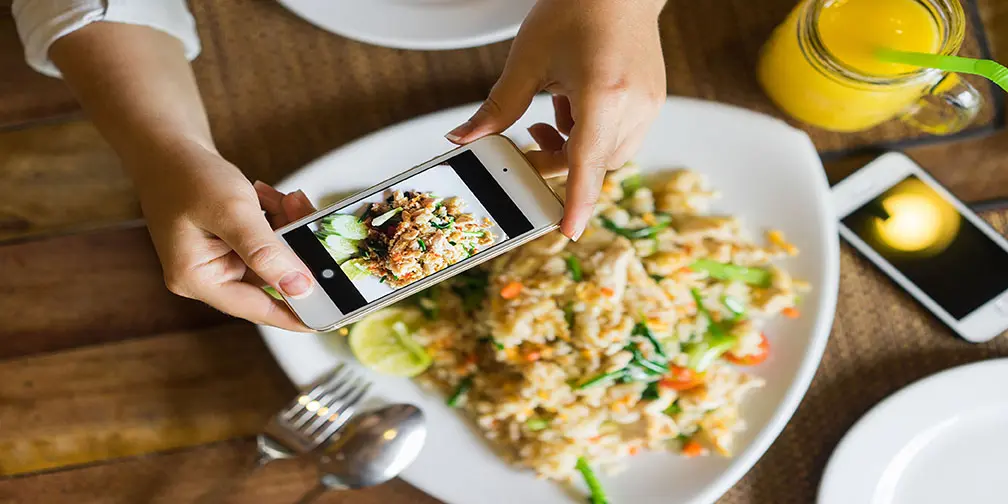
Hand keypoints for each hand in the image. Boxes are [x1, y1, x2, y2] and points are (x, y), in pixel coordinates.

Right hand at [132, 141, 316, 330]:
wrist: (167, 146)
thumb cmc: (188, 175)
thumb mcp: (233, 211)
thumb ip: (267, 252)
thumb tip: (300, 287)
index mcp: (197, 278)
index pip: (256, 308)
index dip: (296, 313)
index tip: (331, 317)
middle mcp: (206, 275)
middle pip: (269, 278)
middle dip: (295, 251)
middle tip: (312, 225)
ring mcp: (218, 260)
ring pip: (273, 256)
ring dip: (288, 228)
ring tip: (289, 201)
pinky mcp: (229, 244)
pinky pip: (267, 241)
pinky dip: (277, 220)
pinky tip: (275, 198)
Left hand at [446, 0, 666, 239]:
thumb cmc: (577, 8)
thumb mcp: (528, 59)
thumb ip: (497, 108)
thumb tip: (463, 140)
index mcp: (603, 94)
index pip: (586, 163)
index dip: (576, 202)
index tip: (567, 231)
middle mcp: (634, 105)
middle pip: (593, 164)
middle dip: (558, 163)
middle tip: (531, 139)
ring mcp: (649, 103)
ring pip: (608, 154)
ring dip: (576, 148)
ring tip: (552, 115)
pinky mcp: (652, 99)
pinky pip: (621, 135)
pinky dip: (593, 132)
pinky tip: (573, 104)